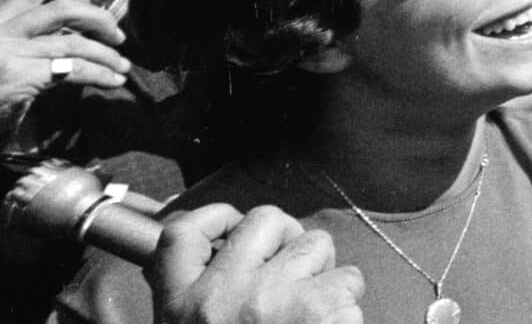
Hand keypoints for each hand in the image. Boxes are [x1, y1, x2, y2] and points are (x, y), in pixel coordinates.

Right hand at [1, 0, 130, 123]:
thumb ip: (20, 35)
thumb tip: (63, 33)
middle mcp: (3, 29)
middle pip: (62, 10)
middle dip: (98, 19)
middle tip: (119, 36)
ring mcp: (11, 50)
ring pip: (74, 43)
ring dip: (106, 55)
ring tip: (123, 65)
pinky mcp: (20, 74)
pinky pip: (73, 70)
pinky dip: (100, 74)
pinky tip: (114, 81)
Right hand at [149, 204, 365, 323]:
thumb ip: (200, 300)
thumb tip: (227, 252)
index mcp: (180, 306)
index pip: (182, 234)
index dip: (214, 219)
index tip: (233, 227)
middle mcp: (222, 293)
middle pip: (265, 222)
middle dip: (288, 242)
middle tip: (293, 275)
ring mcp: (270, 297)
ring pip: (316, 244)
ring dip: (323, 274)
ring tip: (310, 314)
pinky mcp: (317, 309)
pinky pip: (348, 281)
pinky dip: (347, 306)